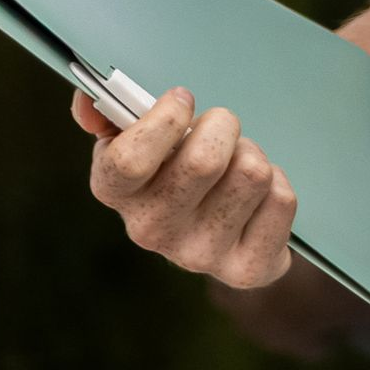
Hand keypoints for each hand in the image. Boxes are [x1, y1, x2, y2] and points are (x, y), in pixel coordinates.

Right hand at [73, 83, 296, 286]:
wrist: (217, 229)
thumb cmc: (173, 169)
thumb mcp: (135, 136)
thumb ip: (110, 110)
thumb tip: (88, 102)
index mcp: (116, 193)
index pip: (129, 160)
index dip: (165, 121)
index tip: (183, 101)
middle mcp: (151, 230)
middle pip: (204, 161)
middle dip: (223, 126)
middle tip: (220, 131)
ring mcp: (199, 255)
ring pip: (251, 173)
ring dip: (252, 153)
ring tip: (236, 165)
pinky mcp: (246, 269)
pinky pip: (280, 200)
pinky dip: (278, 183)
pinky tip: (257, 195)